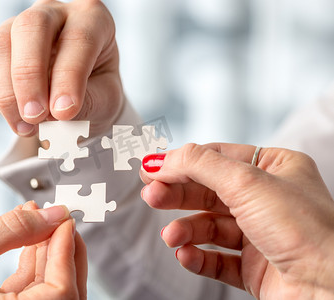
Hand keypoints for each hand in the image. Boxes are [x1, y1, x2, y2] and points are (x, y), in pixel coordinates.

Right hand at [0, 0, 122, 136]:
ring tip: (26, 127)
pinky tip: (6, 112)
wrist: (73, 101)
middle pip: (29, 27)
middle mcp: (52, 14)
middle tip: (35, 117)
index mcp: (91, 20)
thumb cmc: (95, 94)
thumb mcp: (105, 101)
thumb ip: (87, 104)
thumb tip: (54, 113)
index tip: (64, 112)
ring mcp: (15, 25)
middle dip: (28, 77)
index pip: (78, 39)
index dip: (68, 77)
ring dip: (6, 93)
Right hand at [0, 201, 86, 299]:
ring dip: (47, 250)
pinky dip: (31, 258)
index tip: (66, 220)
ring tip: (42, 219)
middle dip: (64, 252)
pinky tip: (29, 234)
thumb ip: (13, 231)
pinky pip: (27, 286)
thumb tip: (54, 215)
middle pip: (60, 292)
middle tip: (61, 220)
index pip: (60, 293)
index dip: (68, 253)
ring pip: (45, 287)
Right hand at [140, 143, 333, 298]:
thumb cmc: (305, 229)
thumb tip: (160, 158)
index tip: (151, 169)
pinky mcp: (256, 268)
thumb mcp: (247, 181)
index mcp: (275, 168)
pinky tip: (186, 256)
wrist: (331, 291)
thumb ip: (199, 164)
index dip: (182, 162)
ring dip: (186, 230)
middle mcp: (268, 199)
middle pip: (208, 191)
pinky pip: (218, 259)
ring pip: (210, 227)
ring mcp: (261, 235)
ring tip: (172, 237)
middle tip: (151, 196)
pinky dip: (198, 257)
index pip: (217, 157)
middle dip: (178, 195)